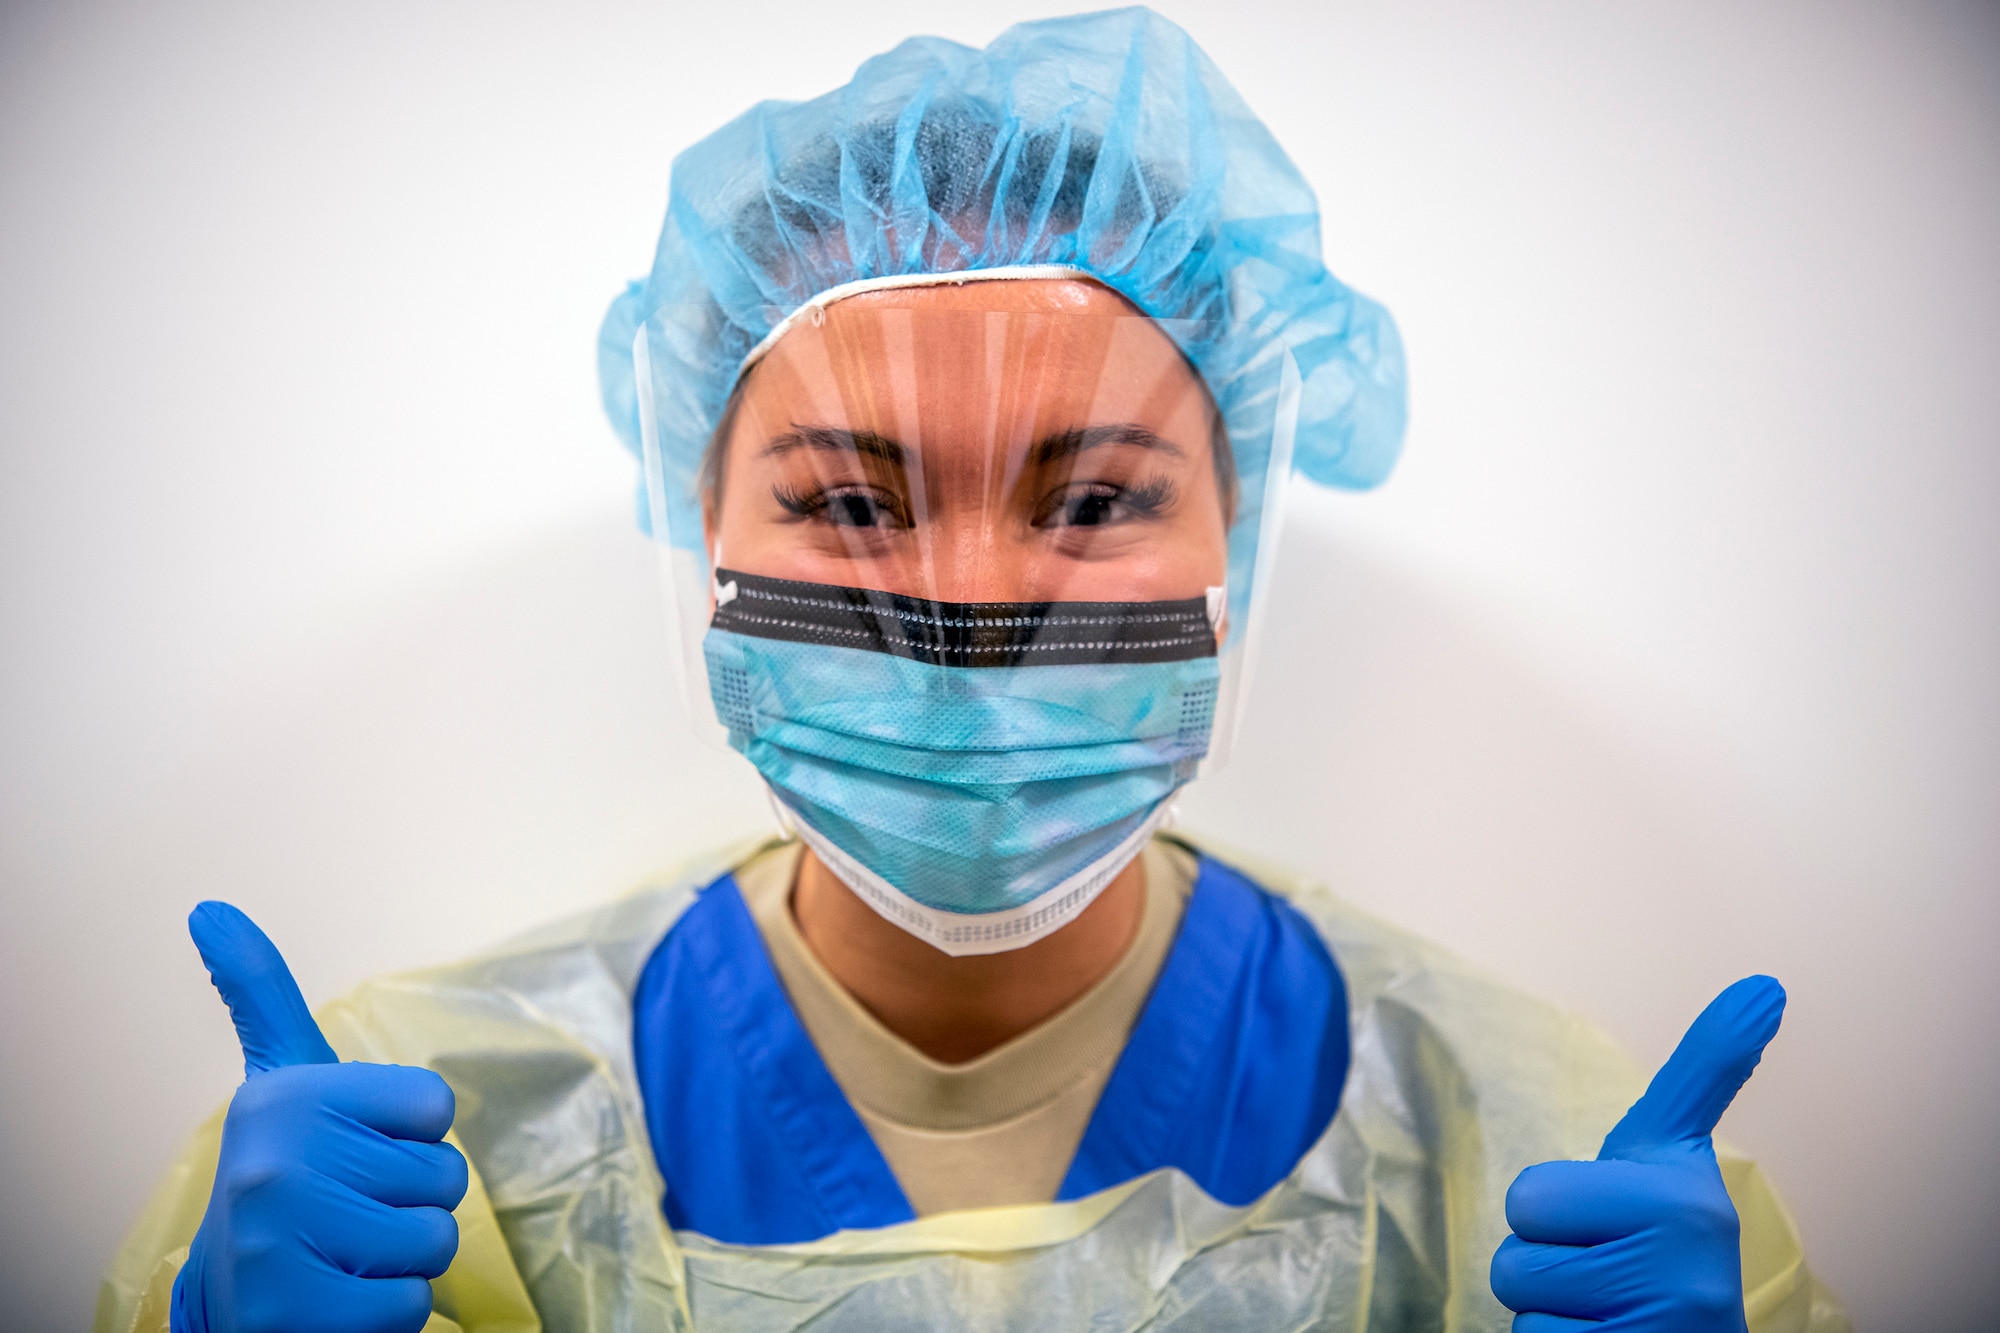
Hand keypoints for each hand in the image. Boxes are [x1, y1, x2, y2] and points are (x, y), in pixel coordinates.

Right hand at [171, 903, 467, 1332]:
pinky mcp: (290, 1313)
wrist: (231, 1304)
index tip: (352, 1152)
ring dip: (401, 1263)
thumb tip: (210, 908)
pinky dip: (385, 1315)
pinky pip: (410, 1308)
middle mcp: (274, 1158)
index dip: (411, 1140)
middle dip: (409, 1205)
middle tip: (346, 1217)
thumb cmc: (284, 1183)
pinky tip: (333, 1303)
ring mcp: (278, 1237)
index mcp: (286, 1094)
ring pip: (434, 1242)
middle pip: (444, 1176)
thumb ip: (260, 994)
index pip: (437, 1106)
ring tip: (341, 1256)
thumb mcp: (280, 1082)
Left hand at [1489, 975, 1785, 1331]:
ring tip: (1608, 1301)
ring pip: (1520, 1293)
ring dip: (1550, 1301)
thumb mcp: (1670, 1152)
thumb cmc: (1665, 1237)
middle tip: (1600, 1261)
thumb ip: (1705, 1073)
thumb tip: (1764, 984)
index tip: (1649, 1141)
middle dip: (1542, 1250)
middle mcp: (1686, 1255)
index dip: (1558, 1205)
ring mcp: (1666, 1315)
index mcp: (1684, 1193)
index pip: (1538, 1194)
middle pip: (1515, 1237)